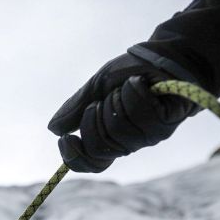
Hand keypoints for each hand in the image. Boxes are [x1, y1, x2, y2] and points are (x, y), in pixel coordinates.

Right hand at [48, 53, 196, 172]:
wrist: (164, 55)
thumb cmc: (131, 72)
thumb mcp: (96, 87)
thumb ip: (76, 108)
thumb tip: (53, 129)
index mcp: (109, 139)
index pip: (90, 164)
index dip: (74, 157)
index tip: (65, 138)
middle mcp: (129, 144)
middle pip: (99, 148)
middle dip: (93, 119)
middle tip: (101, 100)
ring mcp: (148, 136)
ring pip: (119, 130)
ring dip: (116, 100)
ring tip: (127, 87)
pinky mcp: (165, 123)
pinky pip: (140, 112)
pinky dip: (134, 91)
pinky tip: (142, 83)